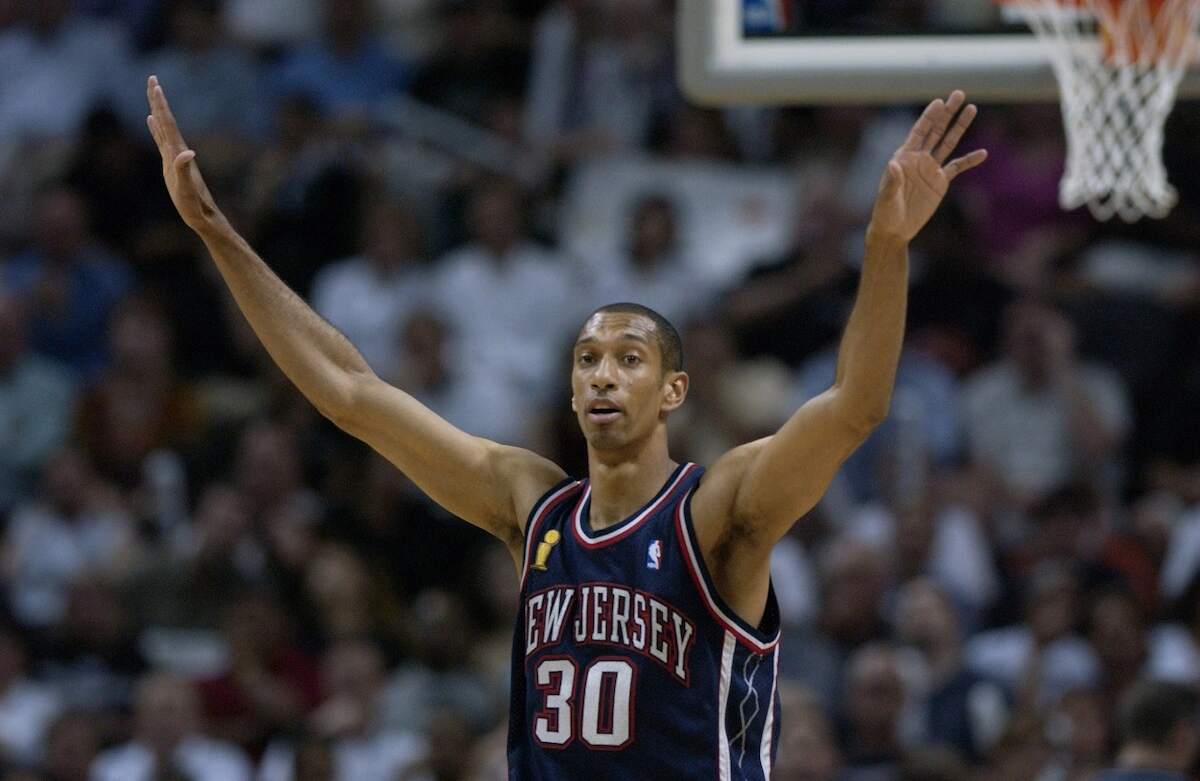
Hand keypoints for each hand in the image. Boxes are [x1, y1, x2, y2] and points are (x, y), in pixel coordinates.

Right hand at [145, 75, 221, 232]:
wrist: (203, 216)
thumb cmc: (194, 206)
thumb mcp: (187, 190)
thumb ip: (185, 171)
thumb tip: (187, 152)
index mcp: (178, 153)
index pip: (168, 124)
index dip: (161, 105)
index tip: (155, 85)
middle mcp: (177, 150)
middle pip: (166, 120)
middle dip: (157, 100)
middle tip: (151, 78)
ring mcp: (174, 156)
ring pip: (163, 127)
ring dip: (157, 110)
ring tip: (152, 93)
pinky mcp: (170, 164)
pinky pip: (161, 140)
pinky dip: (155, 128)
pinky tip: (151, 120)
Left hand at [868, 91, 986, 243]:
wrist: (894, 229)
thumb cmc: (885, 212)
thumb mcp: (887, 197)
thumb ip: (891, 180)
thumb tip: (893, 165)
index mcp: (903, 157)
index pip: (919, 132)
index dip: (928, 117)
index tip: (939, 102)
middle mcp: (918, 158)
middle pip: (936, 130)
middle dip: (947, 112)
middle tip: (959, 93)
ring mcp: (930, 168)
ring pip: (948, 143)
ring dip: (959, 126)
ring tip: (971, 108)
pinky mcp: (939, 182)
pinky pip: (957, 167)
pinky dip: (969, 160)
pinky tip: (982, 154)